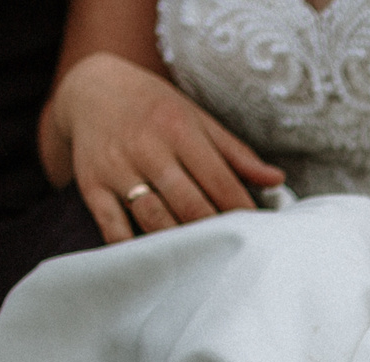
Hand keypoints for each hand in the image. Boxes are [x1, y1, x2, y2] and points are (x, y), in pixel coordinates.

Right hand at [44, 52, 283, 243]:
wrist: (91, 89)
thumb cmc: (156, 109)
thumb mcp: (197, 120)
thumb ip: (236, 154)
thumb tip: (278, 180)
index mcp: (179, 130)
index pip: (219, 181)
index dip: (242, 213)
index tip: (260, 235)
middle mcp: (147, 149)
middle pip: (189, 205)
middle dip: (216, 233)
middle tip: (236, 256)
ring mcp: (117, 169)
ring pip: (154, 219)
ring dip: (181, 246)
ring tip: (205, 265)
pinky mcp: (92, 186)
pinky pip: (112, 227)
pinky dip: (133, 249)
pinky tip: (156, 265)